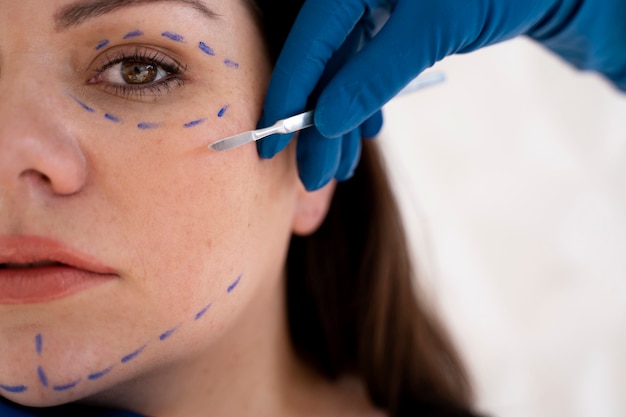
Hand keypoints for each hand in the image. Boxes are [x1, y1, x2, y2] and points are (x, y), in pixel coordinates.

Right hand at [257, 0, 625, 189]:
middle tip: (313, 175)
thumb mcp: (434, 27)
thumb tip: (329, 121)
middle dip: (318, 124)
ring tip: (339, 168)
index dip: (288, 95)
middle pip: (324, 66)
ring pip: (346, 73)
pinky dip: (366, 103)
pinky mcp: (396, 25)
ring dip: (342, 123)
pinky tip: (367, 130)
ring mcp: (376, 9)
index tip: (273, 143)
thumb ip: (376, 73)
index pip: (308, 42)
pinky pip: (369, 68)